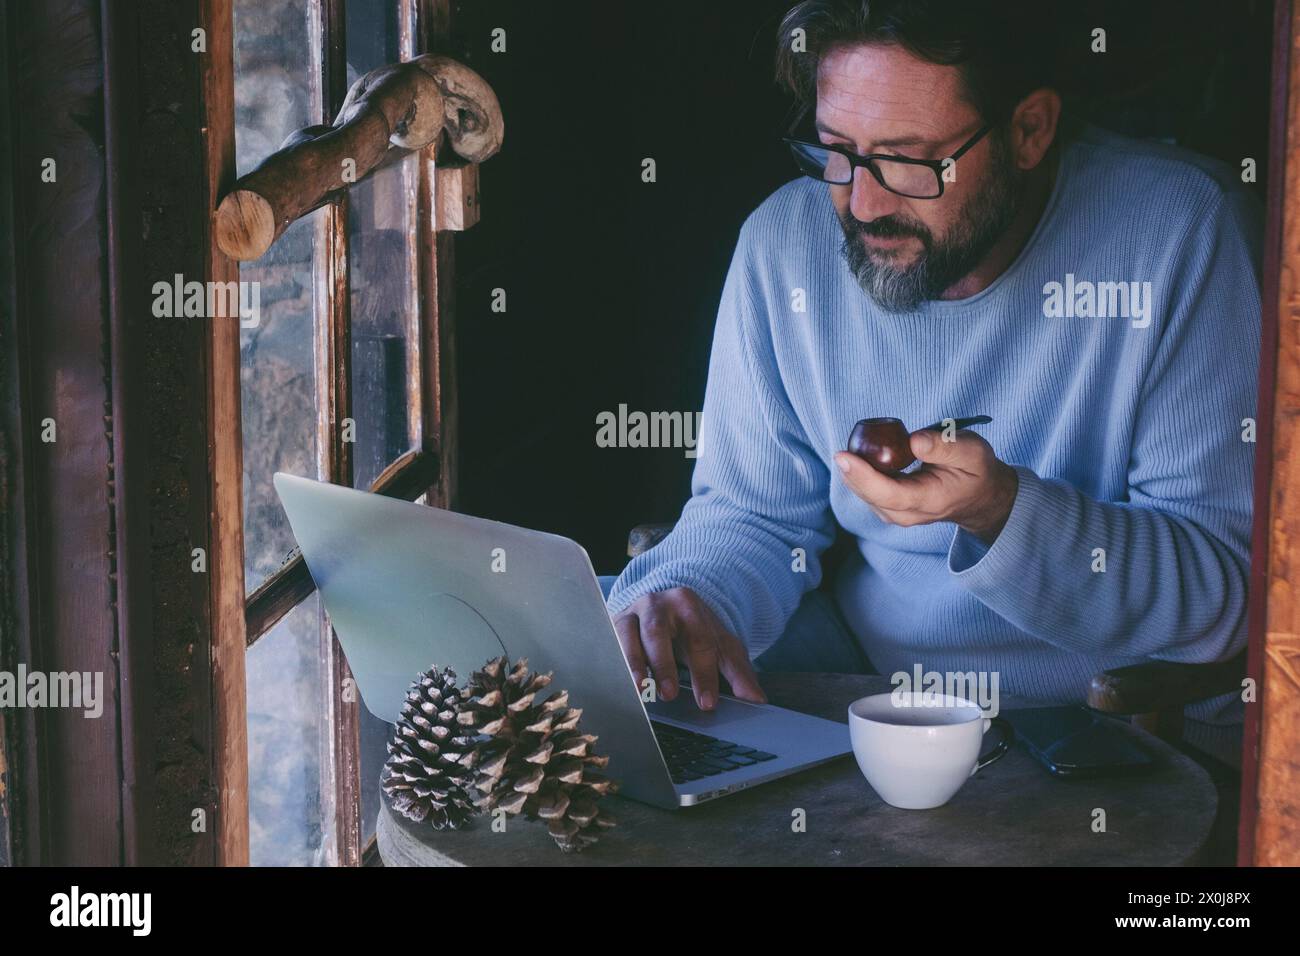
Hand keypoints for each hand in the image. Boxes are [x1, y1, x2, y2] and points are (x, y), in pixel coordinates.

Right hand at [612, 587, 766, 710]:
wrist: (666, 609)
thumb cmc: (694, 632)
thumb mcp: (720, 646)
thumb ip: (738, 672)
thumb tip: (756, 699)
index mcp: (689, 604)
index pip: (699, 640)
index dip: (704, 674)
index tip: (707, 703)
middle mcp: (657, 604)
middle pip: (659, 631)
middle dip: (664, 664)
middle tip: (670, 696)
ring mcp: (632, 612)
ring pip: (627, 633)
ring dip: (633, 663)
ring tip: (640, 690)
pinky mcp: (612, 624)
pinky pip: (609, 641)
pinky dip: (614, 661)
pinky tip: (619, 683)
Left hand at [834, 428, 1018, 543]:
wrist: (980, 496)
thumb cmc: (975, 471)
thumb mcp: (972, 452)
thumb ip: (944, 446)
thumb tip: (914, 441)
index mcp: (930, 500)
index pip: (889, 494)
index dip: (863, 476)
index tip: (843, 457)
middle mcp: (909, 514)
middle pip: (871, 497)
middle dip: (852, 474)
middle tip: (842, 450)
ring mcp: (898, 514)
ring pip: (866, 496)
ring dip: (854, 474)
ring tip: (853, 450)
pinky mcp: (891, 507)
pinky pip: (868, 492)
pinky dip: (860, 475)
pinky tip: (860, 457)